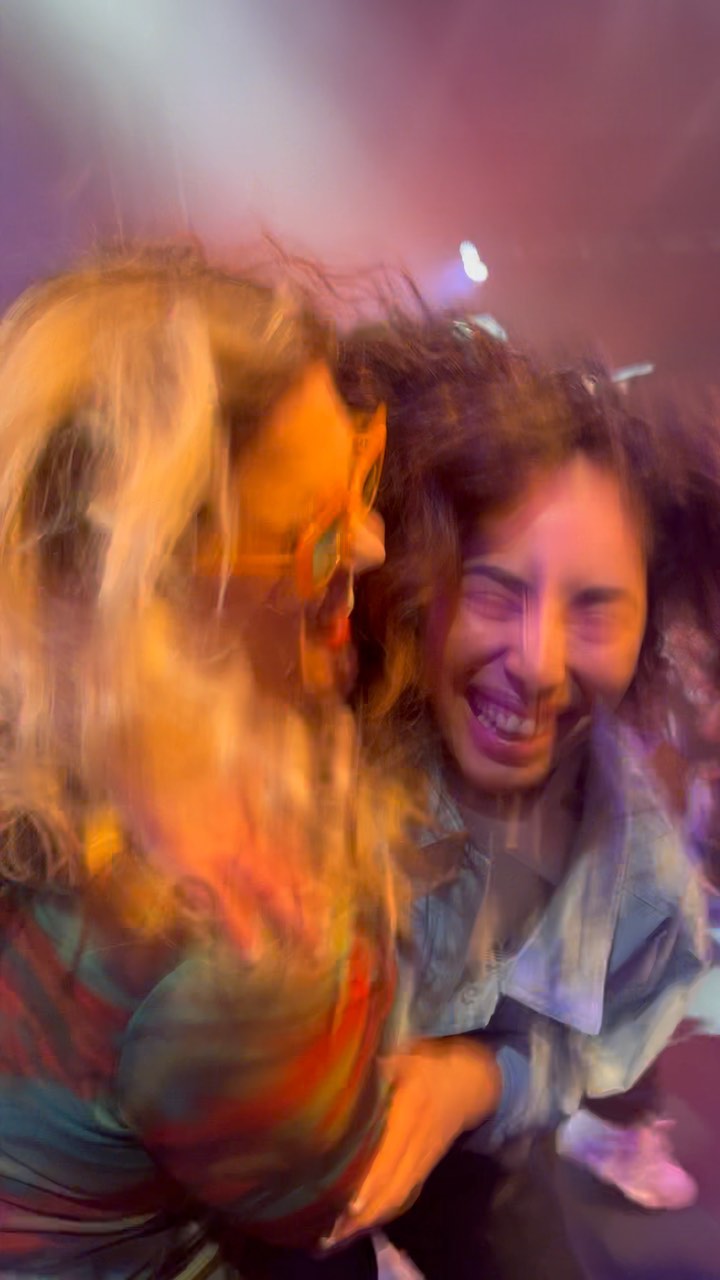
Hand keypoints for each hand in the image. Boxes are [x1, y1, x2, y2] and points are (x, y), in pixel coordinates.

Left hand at [327, 1037, 501, 1242]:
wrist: (469, 1083)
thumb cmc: (430, 1065)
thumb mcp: (407, 1055)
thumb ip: (379, 1066)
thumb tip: (344, 1069)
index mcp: (412, 1108)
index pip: (390, 1152)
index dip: (371, 1180)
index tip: (347, 1202)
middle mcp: (419, 1140)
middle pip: (393, 1183)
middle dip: (364, 1211)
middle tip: (332, 1231)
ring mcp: (424, 1157)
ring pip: (399, 1194)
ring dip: (372, 1218)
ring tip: (340, 1234)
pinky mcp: (426, 1166)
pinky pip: (405, 1193)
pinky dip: (384, 1211)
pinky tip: (362, 1222)